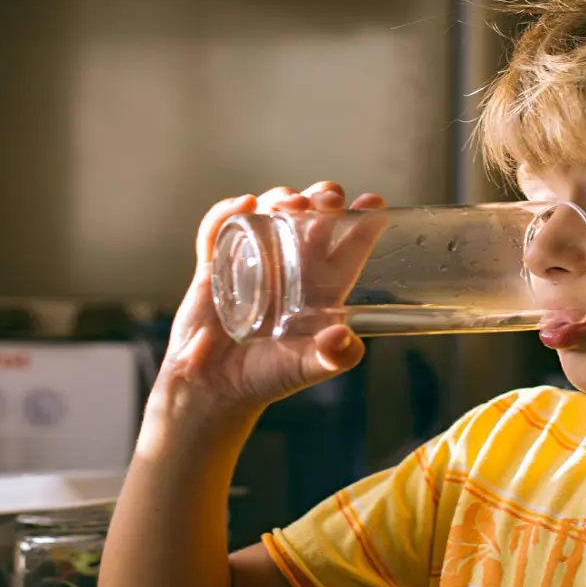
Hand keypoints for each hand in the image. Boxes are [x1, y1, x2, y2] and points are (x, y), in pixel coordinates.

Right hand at [153, 182, 386, 417]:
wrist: (212, 388)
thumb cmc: (265, 378)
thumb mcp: (305, 369)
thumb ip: (331, 358)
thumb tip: (344, 338)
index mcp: (319, 289)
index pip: (347, 248)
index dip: (362, 223)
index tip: (374, 202)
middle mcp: (290, 269)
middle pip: (313, 220)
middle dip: (323, 200)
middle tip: (329, 198)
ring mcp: (252, 263)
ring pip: (271, 215)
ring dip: (281, 199)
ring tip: (289, 203)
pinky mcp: (216, 266)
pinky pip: (220, 230)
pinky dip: (228, 212)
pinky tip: (244, 205)